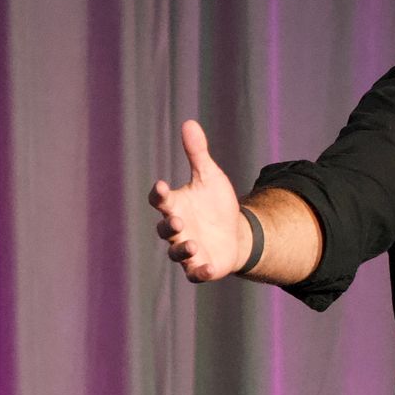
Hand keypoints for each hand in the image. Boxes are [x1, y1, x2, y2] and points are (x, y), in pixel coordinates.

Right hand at [148, 120, 247, 282]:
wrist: (235, 232)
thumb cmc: (216, 203)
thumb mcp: (210, 176)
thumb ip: (197, 153)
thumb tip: (189, 122)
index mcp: (175, 205)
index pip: (160, 200)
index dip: (159, 194)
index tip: (162, 186)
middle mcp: (178, 229)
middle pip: (165, 228)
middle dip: (171, 225)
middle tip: (179, 220)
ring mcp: (188, 249)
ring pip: (177, 253)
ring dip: (183, 250)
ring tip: (194, 245)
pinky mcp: (201, 266)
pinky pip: (196, 272)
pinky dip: (201, 271)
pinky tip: (210, 268)